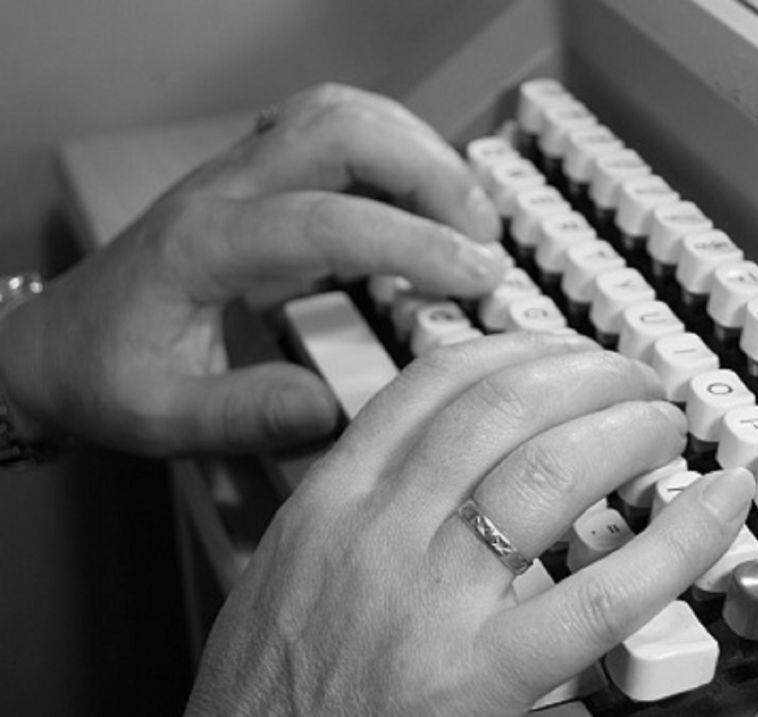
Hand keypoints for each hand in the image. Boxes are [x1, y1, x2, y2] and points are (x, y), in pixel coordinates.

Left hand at [0, 83, 507, 455]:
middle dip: (428, 170)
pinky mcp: (254, 176)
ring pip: (337, 112)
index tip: (478, 277)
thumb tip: (337, 404)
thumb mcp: (161, 419)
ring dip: (415, 147)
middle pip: (337, 128)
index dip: (413, 243)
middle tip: (484, 235)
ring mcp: (238, 173)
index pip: (325, 221)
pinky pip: (330, 128)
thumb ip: (245, 415)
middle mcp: (223, 190)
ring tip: (466, 214)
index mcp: (203, 246)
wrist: (55, 341)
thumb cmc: (106, 377)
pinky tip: (422, 199)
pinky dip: (392, 148)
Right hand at [186, 332, 753, 715]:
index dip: (516, 351)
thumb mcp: (285, 573)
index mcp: (330, 503)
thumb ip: (361, 508)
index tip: (560, 352)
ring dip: (629, 429)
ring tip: (665, 426)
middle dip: (587, 374)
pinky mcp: (480, 680)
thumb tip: (447, 470)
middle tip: (630, 380)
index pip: (435, 383)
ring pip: (553, 471)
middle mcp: (379, 534)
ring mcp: (431, 603)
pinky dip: (678, 538)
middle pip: (506, 407)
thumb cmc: (266, 695)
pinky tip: (719, 505)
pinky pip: (602, 596)